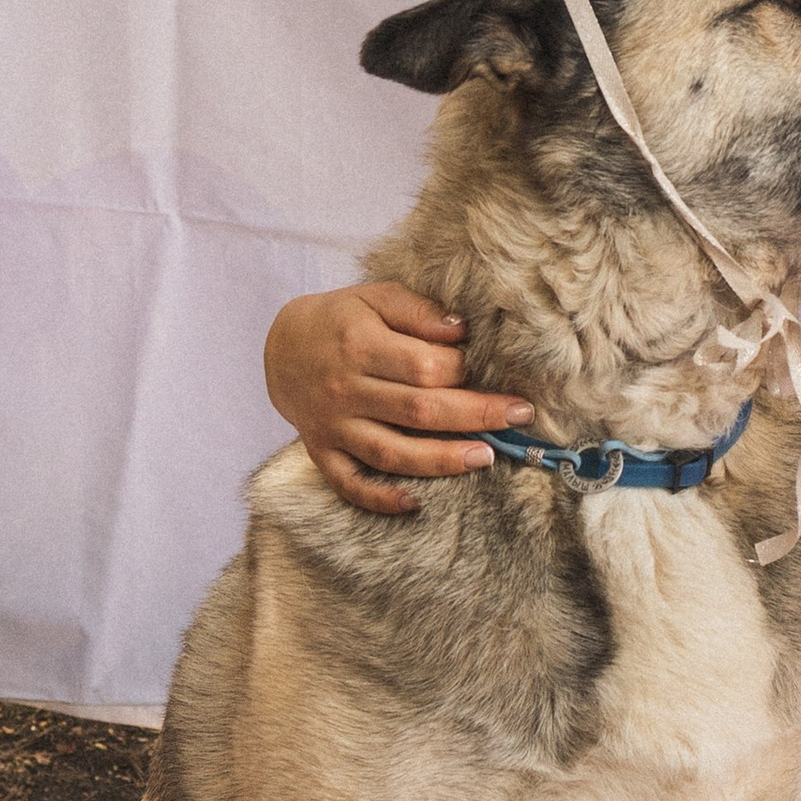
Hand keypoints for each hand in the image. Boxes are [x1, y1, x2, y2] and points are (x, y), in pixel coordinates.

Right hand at [263, 282, 532, 514]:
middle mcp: (345, 390)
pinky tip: (416, 504)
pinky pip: (349, 484)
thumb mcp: (375, 297)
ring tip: (486, 458)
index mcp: (360, 346)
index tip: (490, 370)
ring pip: (391, 453)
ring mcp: (332, 426)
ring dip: (441, 460)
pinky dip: (380, 498)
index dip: (463, 370)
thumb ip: (418, 311)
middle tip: (519, 417)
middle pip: (419, 411)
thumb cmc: (340, 319)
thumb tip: (463, 331)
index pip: (423, 367)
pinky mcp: (321, 452)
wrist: (281, 347)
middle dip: (475, 415)